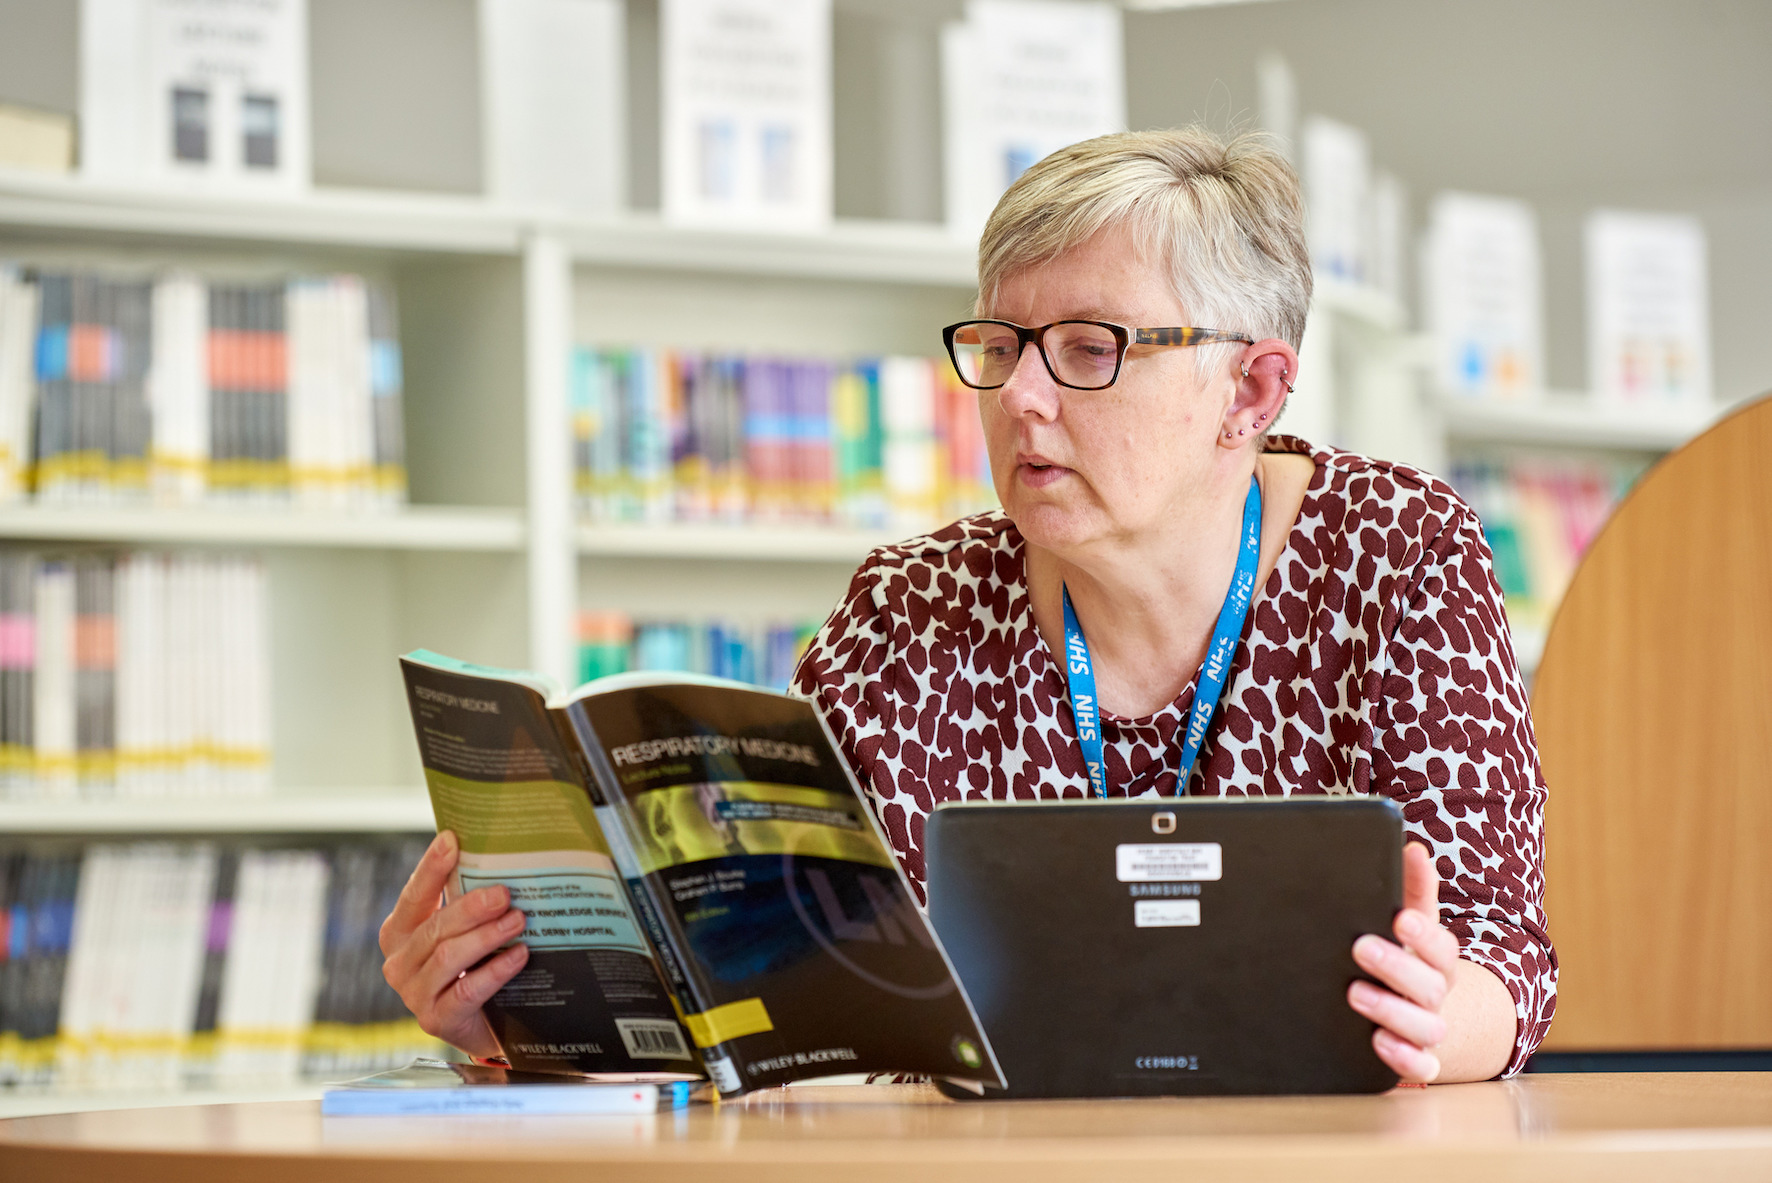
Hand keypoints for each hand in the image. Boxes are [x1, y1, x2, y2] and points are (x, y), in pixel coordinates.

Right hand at [379, 830, 529, 1059]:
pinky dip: (495, 971)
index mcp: (400, 932)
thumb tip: (500, 858)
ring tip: (517, 921)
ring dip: (486, 937)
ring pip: (447, 957)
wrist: (483, 1026)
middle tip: (504, 894)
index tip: (451, 841)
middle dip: (471, 908)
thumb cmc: (471, 968)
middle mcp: (400, 962)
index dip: (431, 868)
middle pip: (434, 928)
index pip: (414, 895)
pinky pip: (467, 991)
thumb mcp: (463, 932)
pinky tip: (519, 956)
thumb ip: (466, 902)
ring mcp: (414, 994)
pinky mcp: (436, 1020)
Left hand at [1346, 842, 1460, 1082]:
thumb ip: (1411, 888)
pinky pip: (1422, 1067)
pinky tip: (1378, 1043)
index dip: (1423, 933)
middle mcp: (1435, 994)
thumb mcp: (1406, 921)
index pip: (1441, 945)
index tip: (1399, 918)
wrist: (1414, 1008)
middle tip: (1361, 948)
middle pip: (1431, 985)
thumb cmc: (1402, 954)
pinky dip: (1405, 1058)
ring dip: (1392, 1011)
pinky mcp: (1417, 1058)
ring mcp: (1428, 1027)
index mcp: (1435, 958)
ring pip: (1427, 1027)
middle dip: (1397, 967)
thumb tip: (1413, 848)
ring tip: (1355, 993)